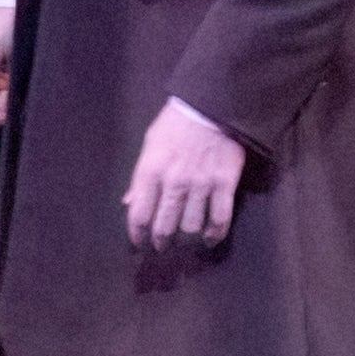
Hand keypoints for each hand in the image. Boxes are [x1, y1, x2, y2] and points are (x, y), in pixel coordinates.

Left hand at [123, 96, 249, 257]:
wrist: (212, 106)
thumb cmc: (176, 124)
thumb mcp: (150, 144)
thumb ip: (139, 177)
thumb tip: (129, 203)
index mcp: (150, 171)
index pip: (139, 214)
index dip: (137, 234)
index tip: (139, 243)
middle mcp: (174, 182)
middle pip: (164, 226)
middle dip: (161, 243)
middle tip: (161, 249)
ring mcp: (201, 184)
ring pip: (191, 227)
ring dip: (187, 242)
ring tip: (185, 246)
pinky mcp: (225, 184)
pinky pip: (220, 218)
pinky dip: (215, 235)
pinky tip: (209, 241)